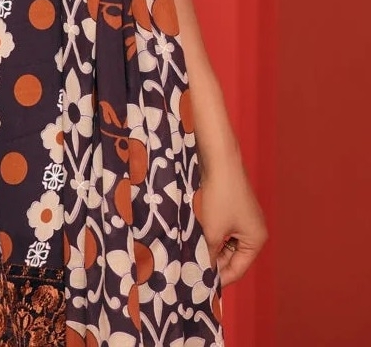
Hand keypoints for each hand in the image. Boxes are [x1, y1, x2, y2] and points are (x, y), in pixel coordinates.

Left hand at [197, 156, 267, 285]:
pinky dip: (210, 234)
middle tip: (192, 270)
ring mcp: (243, 218)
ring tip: (191, 254)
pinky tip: (194, 236)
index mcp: (256, 240)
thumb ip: (208, 254)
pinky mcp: (232, 207)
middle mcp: (253, 230)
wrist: (219, 160)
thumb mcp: (212, 231)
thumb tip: (201, 271)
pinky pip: (222, 229)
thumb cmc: (219, 197)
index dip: (220, 279)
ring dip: (210, 247)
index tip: (201, 286)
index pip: (238, 269)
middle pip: (232, 257)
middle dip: (213, 261)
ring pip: (225, 243)